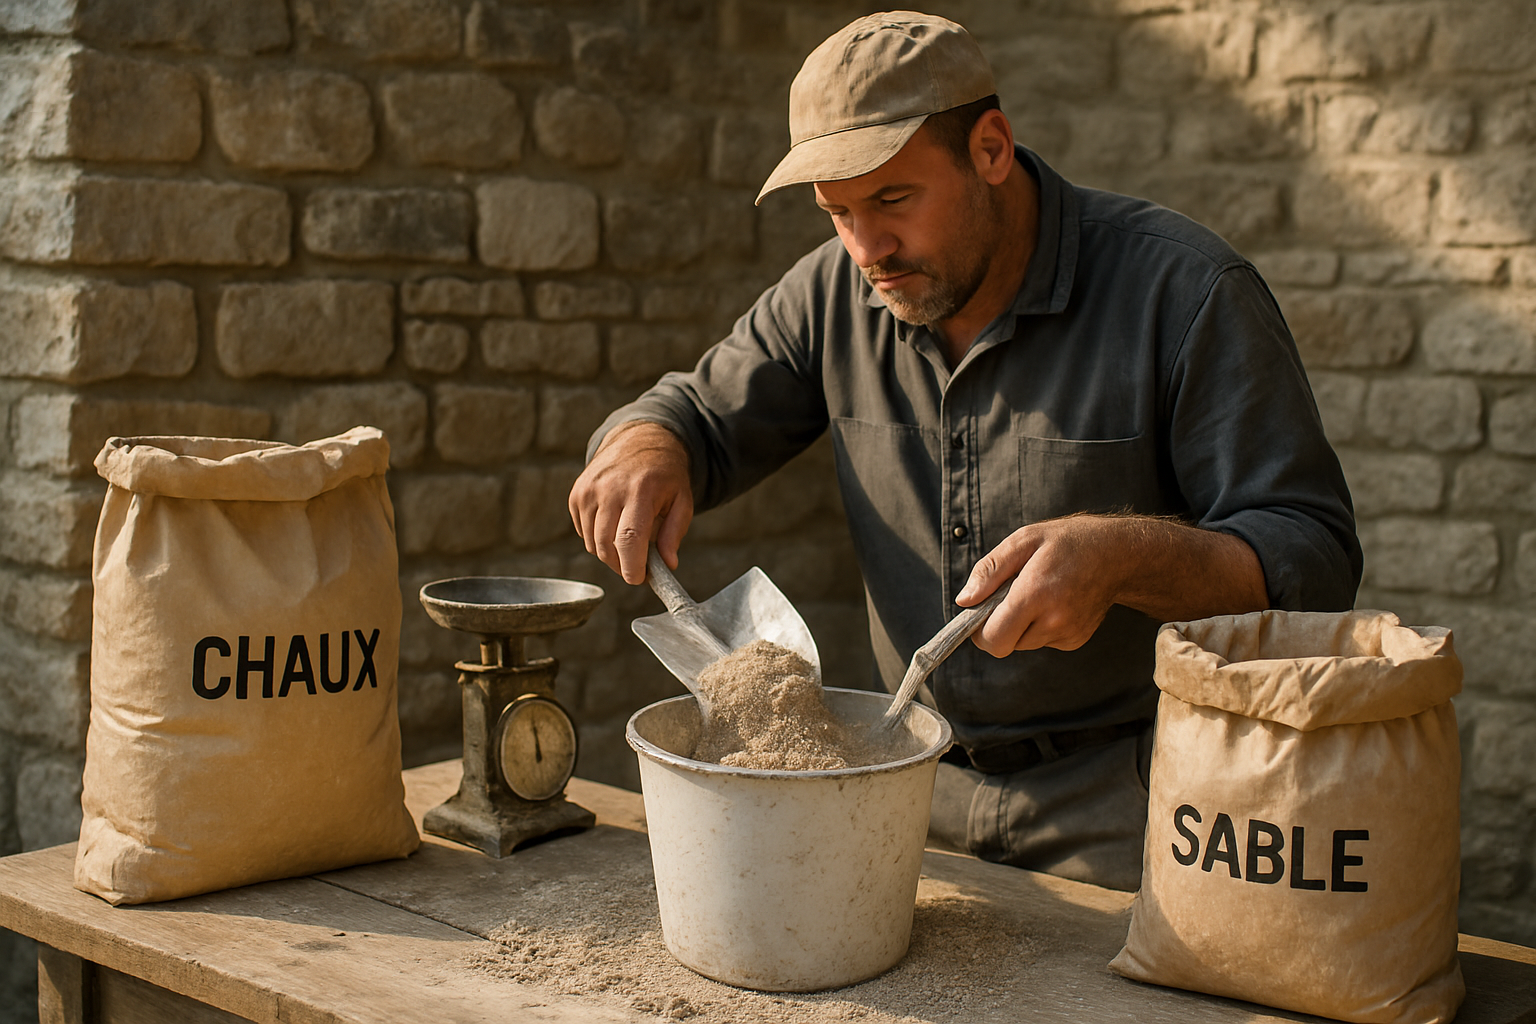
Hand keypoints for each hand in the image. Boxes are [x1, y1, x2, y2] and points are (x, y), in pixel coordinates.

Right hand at [568, 422, 693, 584]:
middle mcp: (610, 488)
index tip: (639, 579)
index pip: (628, 539)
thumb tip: (668, 565)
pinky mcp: (577, 493)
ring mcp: (589, 490)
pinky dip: (597, 539)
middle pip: (607, 546)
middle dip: (622, 566)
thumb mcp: (682, 500)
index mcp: (640, 490)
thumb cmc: (665, 475)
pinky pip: (583, 533)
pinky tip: (615, 525)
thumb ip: (674, 533)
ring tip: (630, 543)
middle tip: (638, 567)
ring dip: (610, 554)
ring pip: (593, 544)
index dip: (631, 567)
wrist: (639, 439)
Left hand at [955, 514, 1267, 654]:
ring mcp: (1067, 634)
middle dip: (998, 626)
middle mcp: (1053, 620)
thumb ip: (990, 571)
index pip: (993, 639)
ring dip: (1020, 624)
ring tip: (1038, 592)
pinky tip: (1054, 601)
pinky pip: (1042, 641)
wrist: (1119, 554)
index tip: (979, 612)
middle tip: (1009, 596)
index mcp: (1035, 594)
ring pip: (1023, 643)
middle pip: (1005, 645)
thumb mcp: (1024, 540)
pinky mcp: (1075, 640)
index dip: (979, 631)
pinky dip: (1039, 626)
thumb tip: (964, 600)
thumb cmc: (1069, 541)